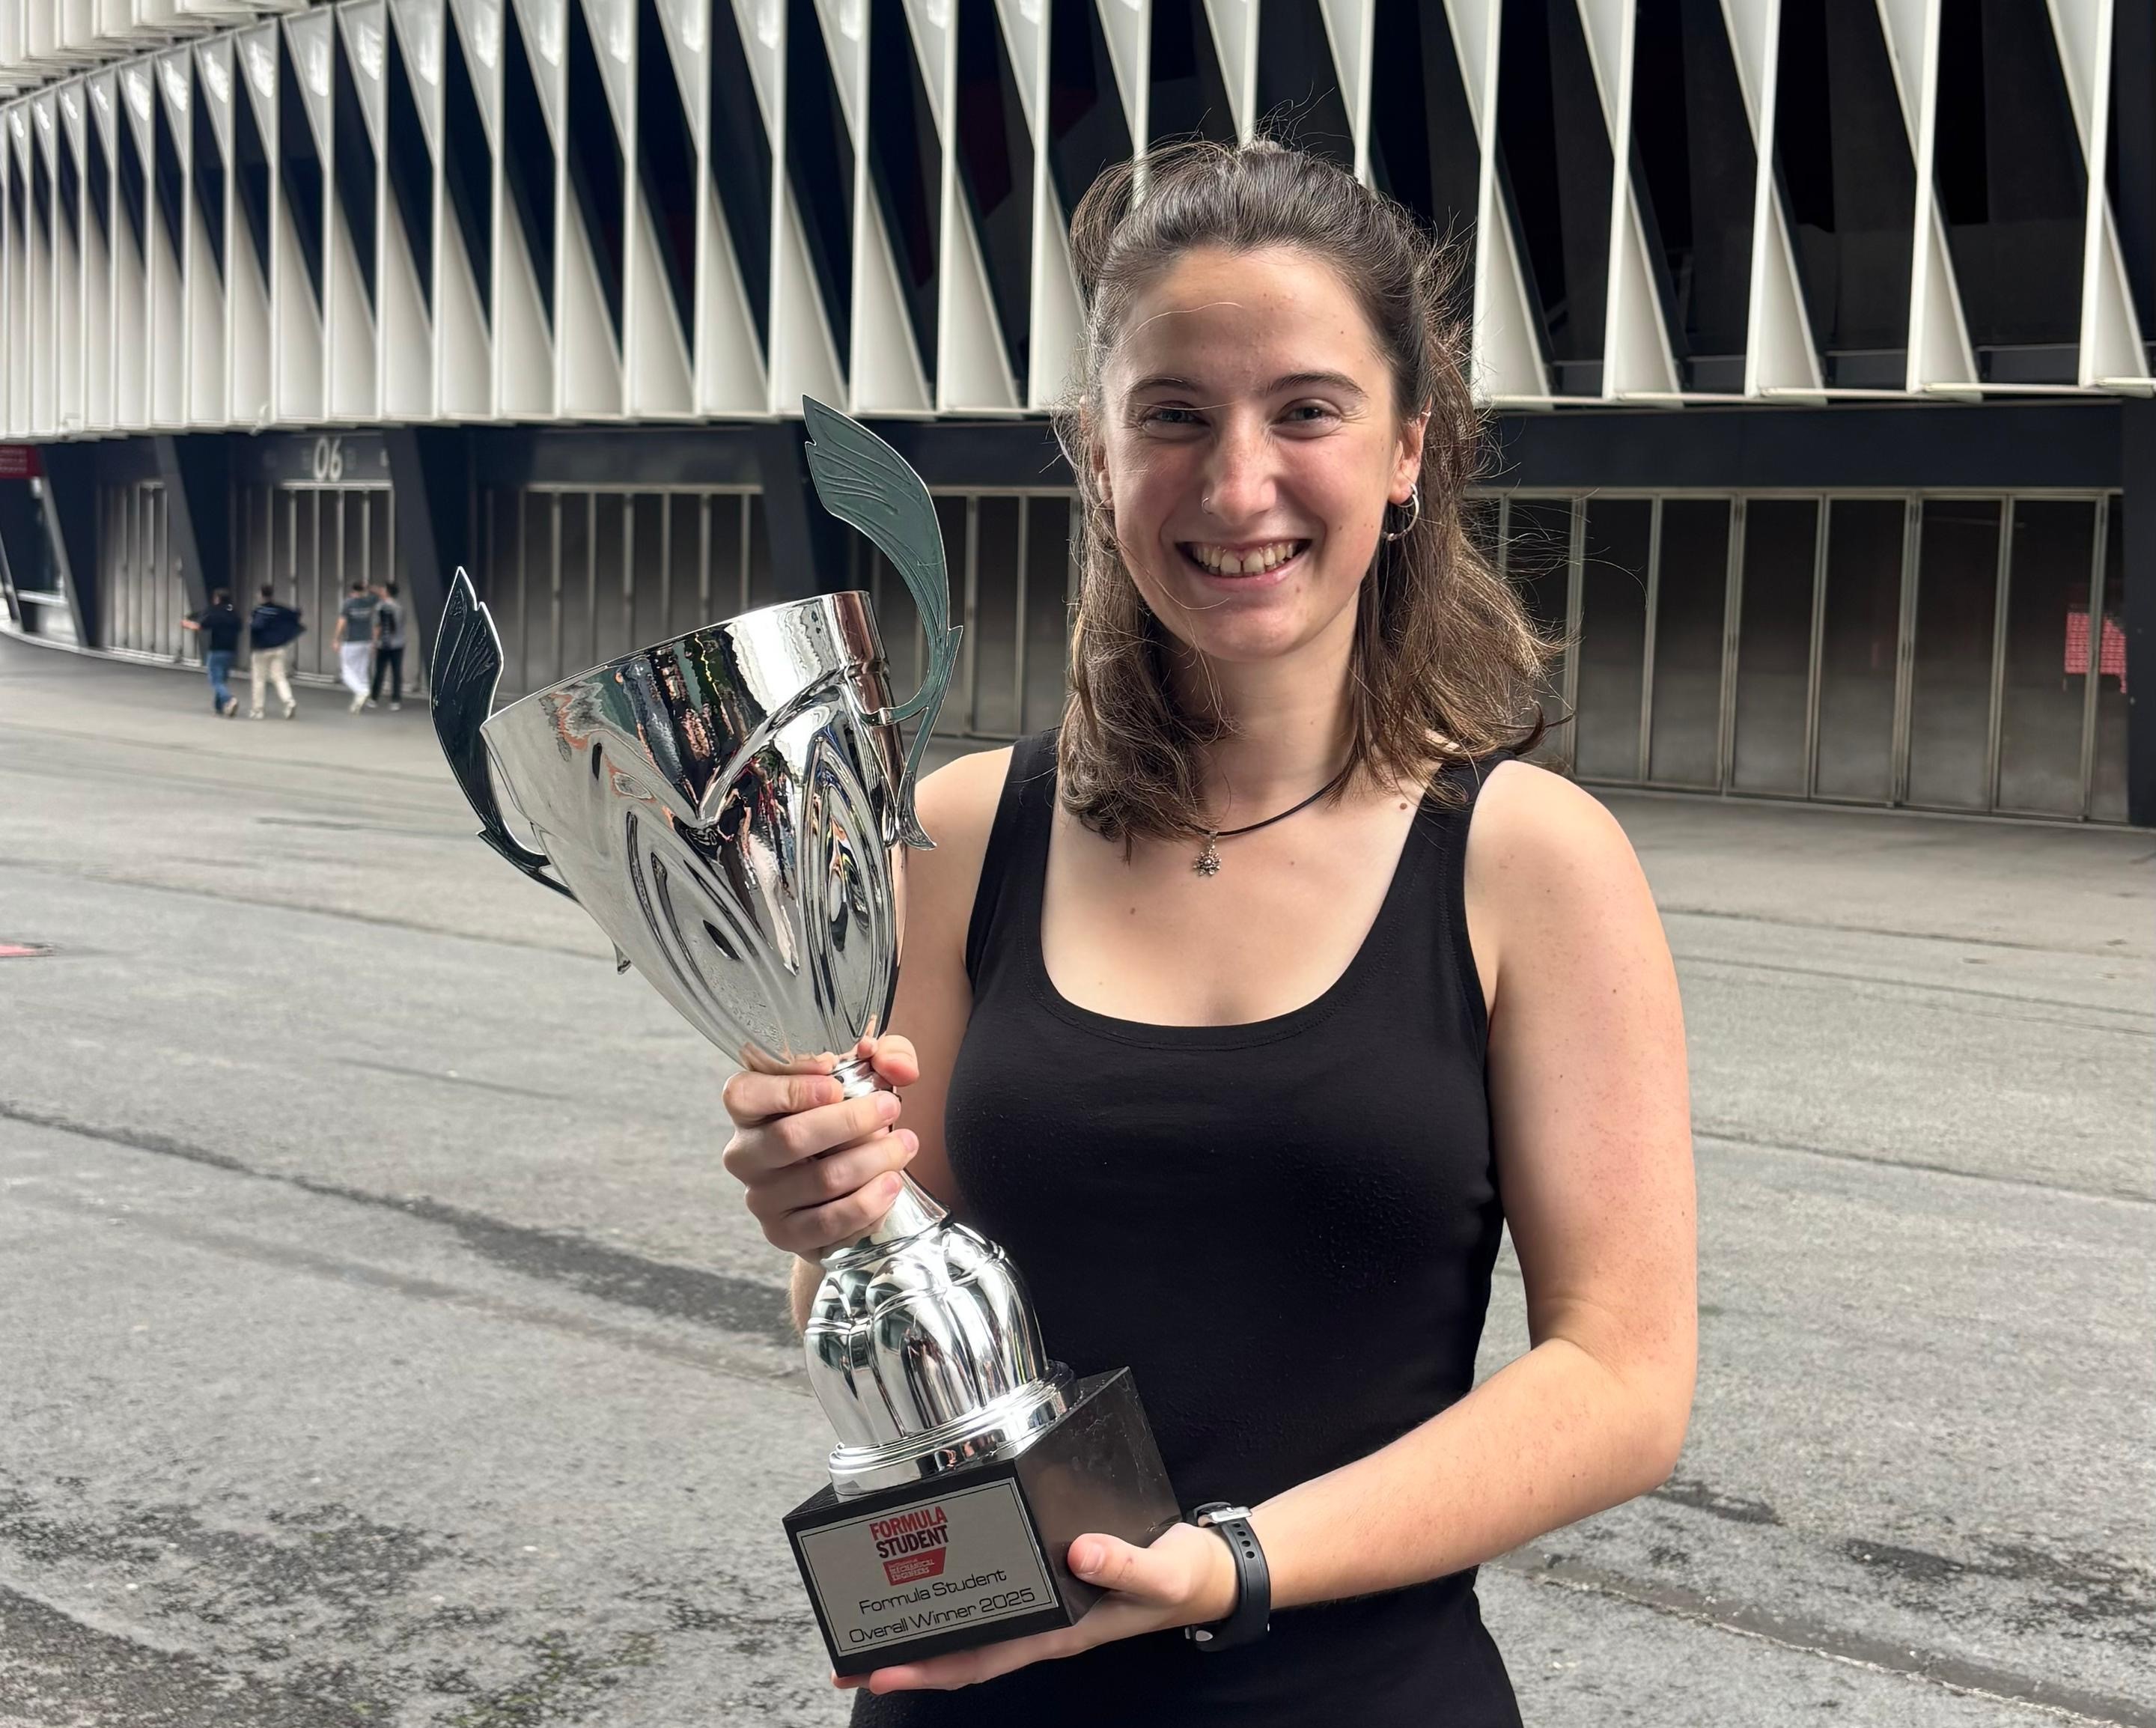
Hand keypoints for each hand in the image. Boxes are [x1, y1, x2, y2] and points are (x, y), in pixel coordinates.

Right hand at [719, 1034, 919, 1255]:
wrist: (839, 1188)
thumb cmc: (843, 1119)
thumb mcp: (864, 1075)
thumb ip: (884, 1055)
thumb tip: (897, 1066)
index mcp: (748, 1108)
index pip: (745, 1094)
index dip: (791, 1087)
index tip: (837, 1081)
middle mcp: (745, 1154)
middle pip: (789, 1138)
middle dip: (850, 1121)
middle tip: (891, 1107)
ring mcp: (761, 1198)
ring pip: (820, 1180)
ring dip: (872, 1160)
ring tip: (905, 1145)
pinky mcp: (784, 1233)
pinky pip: (828, 1223)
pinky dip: (867, 1204)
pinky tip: (891, 1184)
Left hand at [840, 1521, 1238, 1693]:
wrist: (1208, 1574)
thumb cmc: (1183, 1577)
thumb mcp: (1161, 1572)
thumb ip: (1124, 1564)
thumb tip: (1078, 1552)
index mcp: (1060, 1631)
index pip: (981, 1658)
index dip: (928, 1666)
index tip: (878, 1666)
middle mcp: (1043, 1625)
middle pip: (962, 1653)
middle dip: (906, 1657)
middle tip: (848, 1656)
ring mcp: (1045, 1607)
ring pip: (973, 1630)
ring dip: (926, 1633)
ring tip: (873, 1625)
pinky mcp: (1051, 1580)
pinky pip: (994, 1599)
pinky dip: (959, 1599)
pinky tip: (937, 1583)